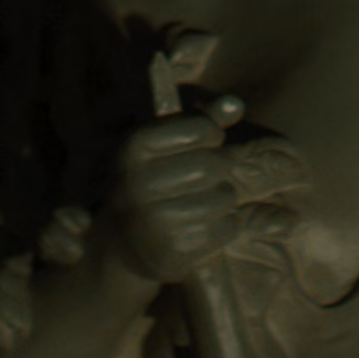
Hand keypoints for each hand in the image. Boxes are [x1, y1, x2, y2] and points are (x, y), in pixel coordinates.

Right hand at [103, 89, 304, 286]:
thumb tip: (236, 104)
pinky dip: (226, 225)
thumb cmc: (150, 181)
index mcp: (133, 148)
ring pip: (224, 197)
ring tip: (206, 200)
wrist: (122, 243)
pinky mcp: (172, 253)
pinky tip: (204, 224)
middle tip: (212, 174)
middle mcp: (138, 184)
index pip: (202, 129)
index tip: (207, 143)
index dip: (212, 135)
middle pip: (214, 165)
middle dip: (221, 168)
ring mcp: (153, 222)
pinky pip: (227, 228)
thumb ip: (200, 121)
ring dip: (224, 198)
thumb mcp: (163, 145)